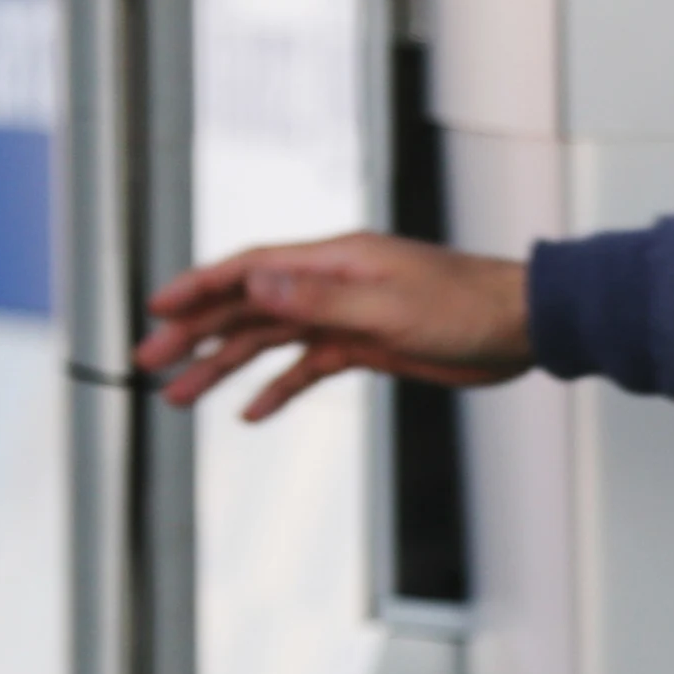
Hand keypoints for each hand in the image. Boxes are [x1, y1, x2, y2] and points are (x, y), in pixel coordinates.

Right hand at [136, 232, 532, 419]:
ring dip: (226, 366)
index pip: (250, 269)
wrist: (524, 327)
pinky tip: (251, 411)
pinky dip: (279, 387)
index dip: (200, 287)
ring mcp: (348, 315)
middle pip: (248, 306)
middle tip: (150, 362)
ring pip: (271, 340)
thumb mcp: (390, 306)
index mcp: (336, 261)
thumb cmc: (470, 306)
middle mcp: (334, 283)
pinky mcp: (367, 345)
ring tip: (181, 395)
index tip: (157, 309)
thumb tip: (257, 281)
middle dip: (196, 334)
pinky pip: (309, 366)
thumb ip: (319, 297)